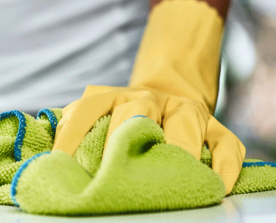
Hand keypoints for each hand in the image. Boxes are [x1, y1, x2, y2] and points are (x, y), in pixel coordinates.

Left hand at [53, 0, 245, 193]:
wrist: (172, 89)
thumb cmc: (126, 117)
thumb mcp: (98, 115)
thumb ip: (76, 131)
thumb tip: (48, 163)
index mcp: (114, 96)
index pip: (88, 110)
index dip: (72, 135)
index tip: (60, 163)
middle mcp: (150, 99)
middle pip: (137, 113)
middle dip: (125, 142)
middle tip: (115, 174)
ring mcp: (187, 111)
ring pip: (185, 124)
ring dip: (177, 153)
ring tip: (169, 180)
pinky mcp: (218, 128)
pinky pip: (227, 146)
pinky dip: (224, 168)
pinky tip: (215, 187)